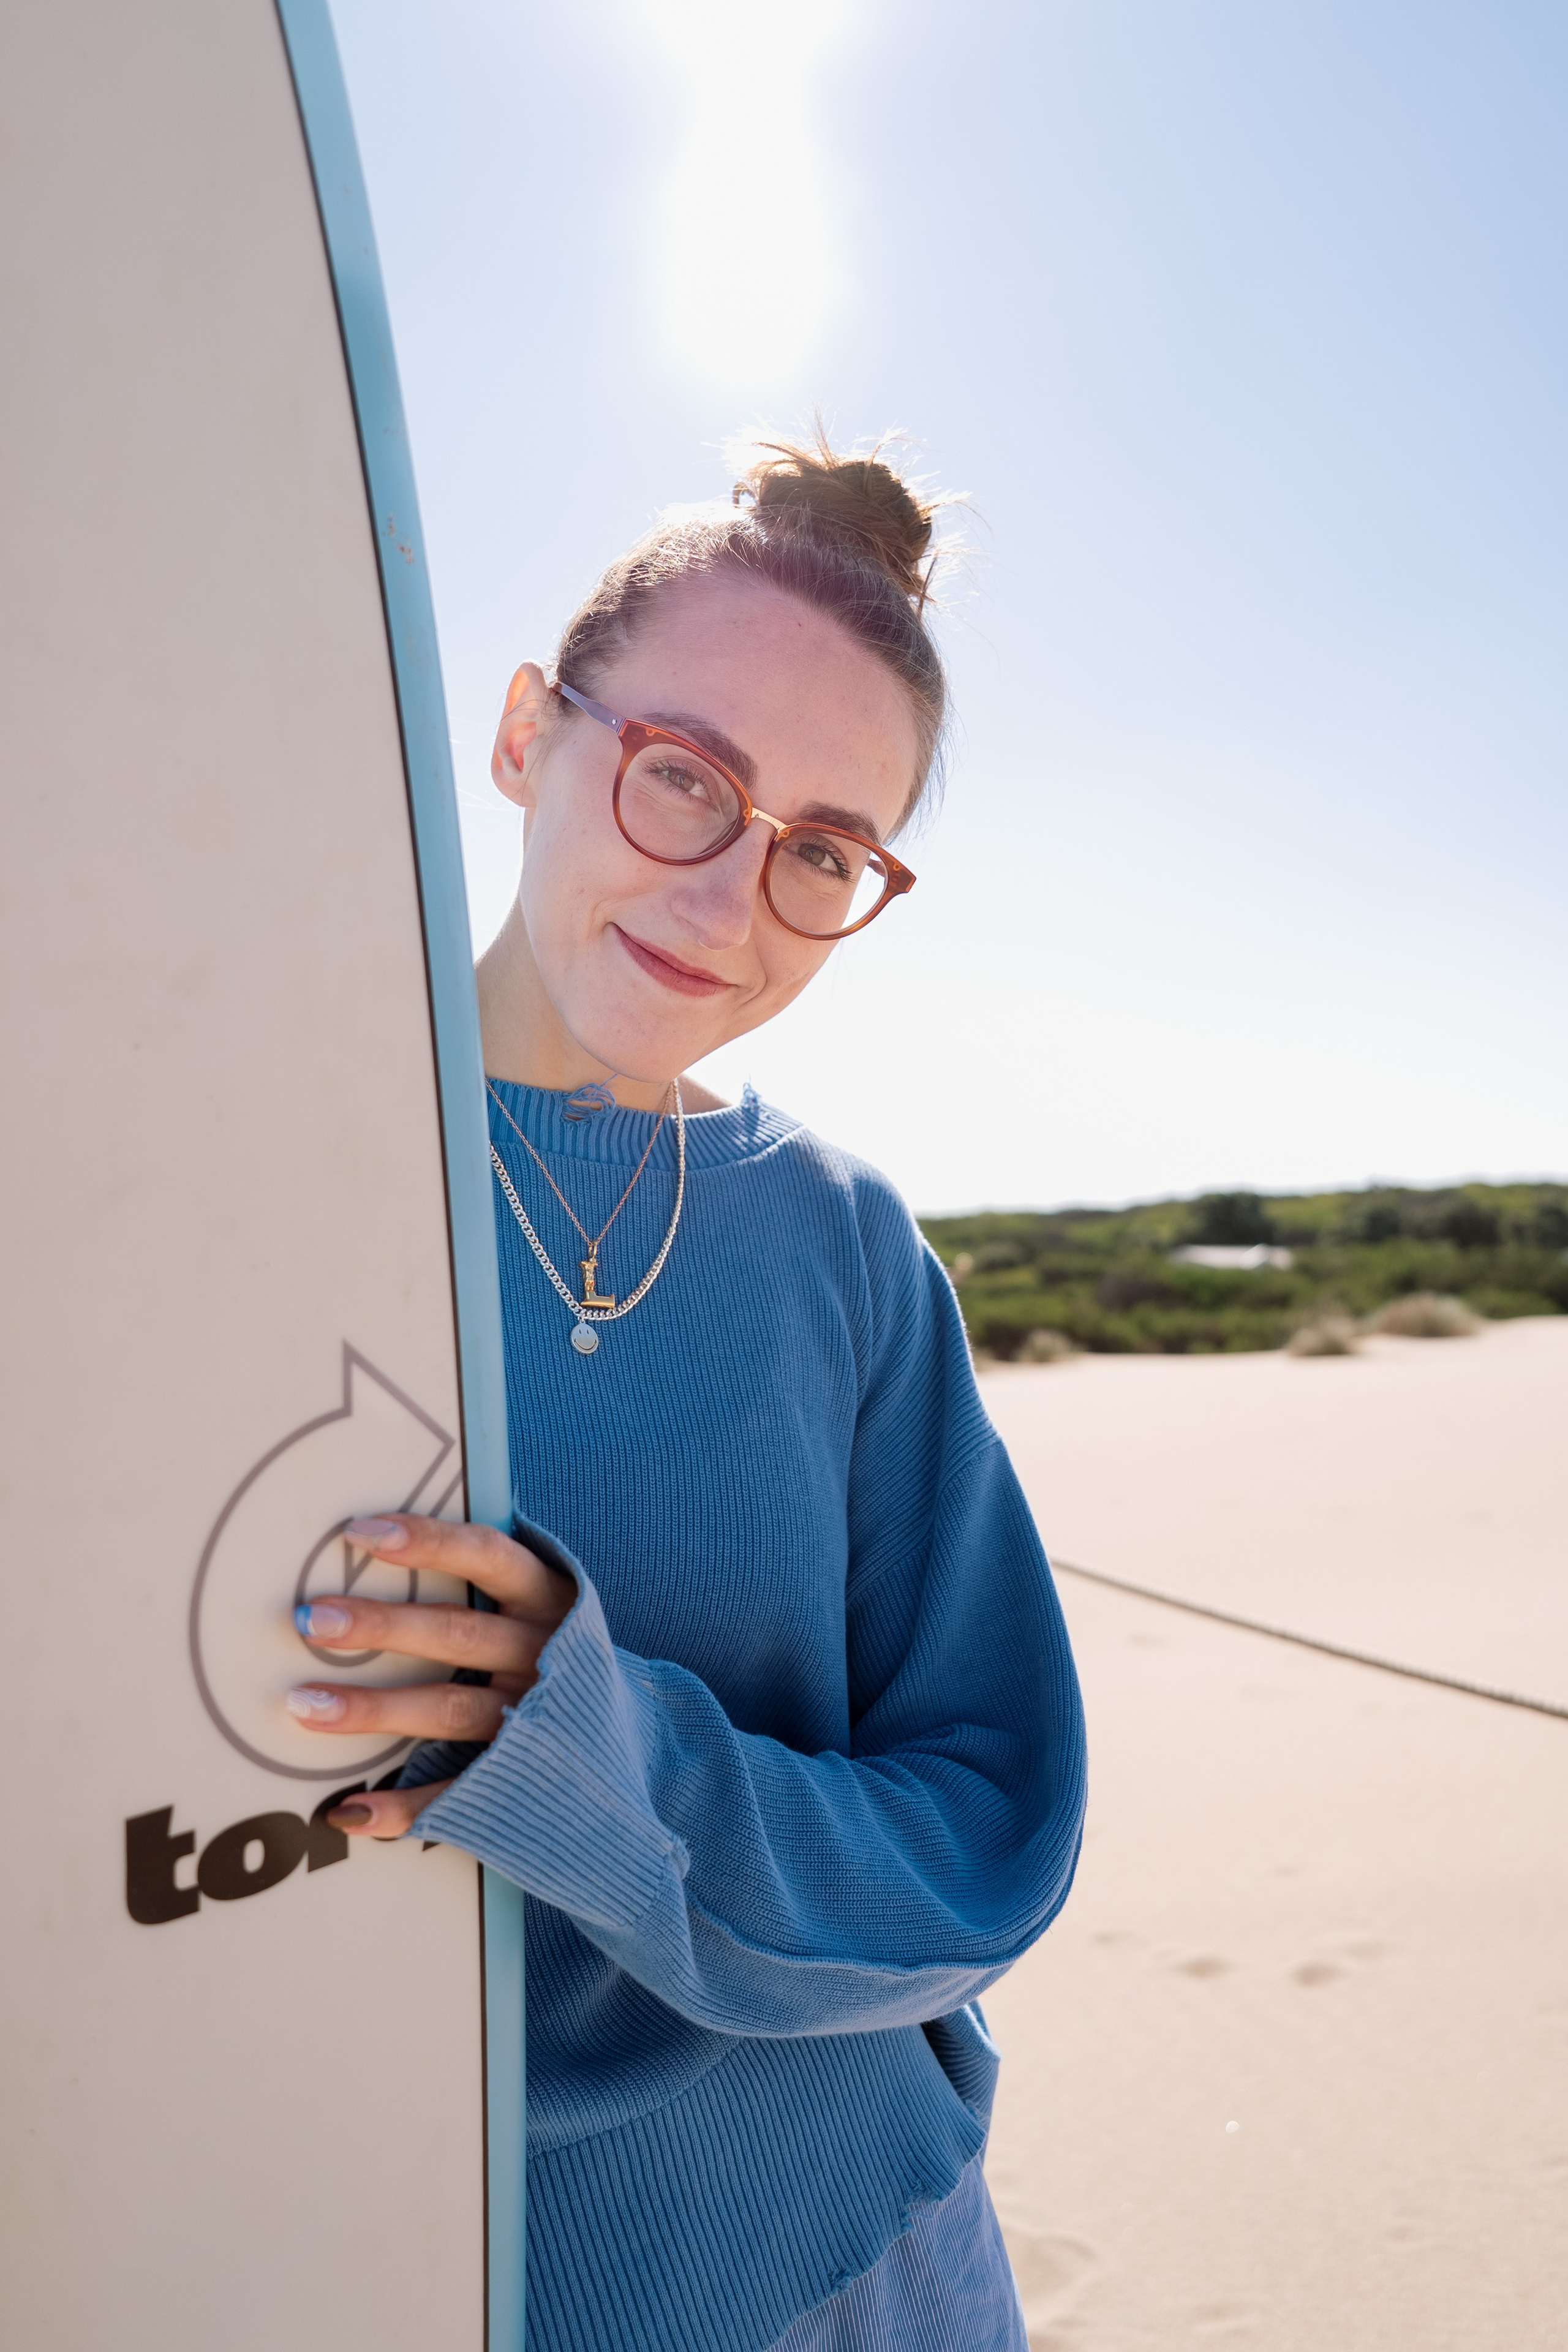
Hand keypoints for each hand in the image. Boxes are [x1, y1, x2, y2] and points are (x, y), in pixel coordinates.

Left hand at [284, 1512, 574, 1838]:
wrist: (642, 1754)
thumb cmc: (563, 1662)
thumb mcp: (547, 1610)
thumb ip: (489, 1578)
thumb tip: (380, 1540)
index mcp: (551, 1602)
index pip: (489, 1557)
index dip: (428, 1542)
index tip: (361, 1532)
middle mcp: (545, 1656)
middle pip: (458, 1634)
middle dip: (382, 1625)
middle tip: (312, 1620)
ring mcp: (535, 1722)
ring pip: (450, 1709)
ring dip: (374, 1710)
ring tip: (304, 1706)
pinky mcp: (521, 1781)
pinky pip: (457, 1794)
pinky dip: (403, 1806)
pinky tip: (349, 1808)